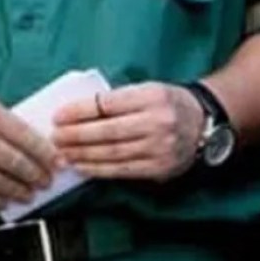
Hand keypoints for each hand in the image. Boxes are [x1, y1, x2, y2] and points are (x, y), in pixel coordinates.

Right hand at [0, 76, 57, 210]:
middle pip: (18, 164)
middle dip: (37, 176)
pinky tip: (4, 202)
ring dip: (19, 191)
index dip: (46, 154)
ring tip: (30, 194)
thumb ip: (1, 120)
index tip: (57, 162)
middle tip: (47, 181)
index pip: (28, 139)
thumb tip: (28, 142)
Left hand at [52, 83, 203, 181]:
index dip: (80, 111)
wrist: (204, 125)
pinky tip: (82, 166)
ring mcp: (159, 147)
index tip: (59, 116)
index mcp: (153, 96)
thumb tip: (80, 113)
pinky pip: (122, 170)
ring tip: (63, 154)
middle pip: (108, 130)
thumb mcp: (150, 90)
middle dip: (76, 135)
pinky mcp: (158, 168)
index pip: (108, 104)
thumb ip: (120, 100)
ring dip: (83, 155)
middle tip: (55, 137)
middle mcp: (158, 122)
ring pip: (112, 153)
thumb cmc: (169, 104)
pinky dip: (98, 169)